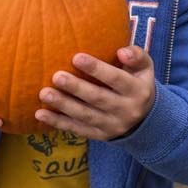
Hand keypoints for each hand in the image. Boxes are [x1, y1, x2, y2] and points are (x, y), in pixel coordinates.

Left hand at [35, 46, 154, 140]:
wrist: (146, 120)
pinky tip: (41, 114)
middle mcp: (125, 110)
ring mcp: (111, 126)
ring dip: (63, 105)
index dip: (97, 69)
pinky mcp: (99, 135)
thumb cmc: (138, 83)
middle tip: (56, 76)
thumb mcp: (145, 68)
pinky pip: (77, 129)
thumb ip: (136, 56)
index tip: (76, 57)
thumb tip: (121, 52)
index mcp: (137, 91)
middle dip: (76, 88)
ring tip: (44, 93)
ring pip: (85, 115)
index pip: (115, 79)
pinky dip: (58, 122)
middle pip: (98, 98)